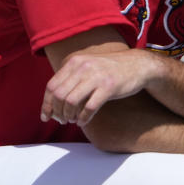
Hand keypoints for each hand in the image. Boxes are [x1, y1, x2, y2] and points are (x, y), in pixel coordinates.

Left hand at [41, 49, 158, 125]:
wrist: (138, 65)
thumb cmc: (111, 70)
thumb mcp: (88, 66)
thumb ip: (71, 78)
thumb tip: (53, 100)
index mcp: (75, 62)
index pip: (52, 86)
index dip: (46, 104)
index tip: (46, 116)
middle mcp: (83, 67)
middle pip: (59, 95)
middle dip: (57, 112)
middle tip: (61, 120)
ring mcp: (96, 76)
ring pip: (71, 102)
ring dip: (68, 116)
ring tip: (72, 121)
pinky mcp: (109, 87)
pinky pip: (89, 107)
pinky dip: (83, 118)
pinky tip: (83, 122)